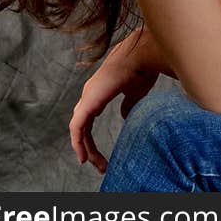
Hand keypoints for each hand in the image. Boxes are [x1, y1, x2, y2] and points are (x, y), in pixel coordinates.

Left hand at [69, 26, 159, 173]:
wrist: (142, 56)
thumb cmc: (143, 69)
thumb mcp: (136, 93)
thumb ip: (128, 105)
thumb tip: (124, 116)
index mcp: (99, 91)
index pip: (89, 118)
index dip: (90, 136)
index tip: (99, 153)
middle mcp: (90, 94)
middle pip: (82, 125)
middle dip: (88, 146)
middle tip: (99, 165)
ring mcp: (88, 96)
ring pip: (78, 128)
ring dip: (84, 148)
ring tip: (94, 165)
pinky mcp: (89, 101)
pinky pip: (77, 127)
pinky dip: (78, 142)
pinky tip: (83, 156)